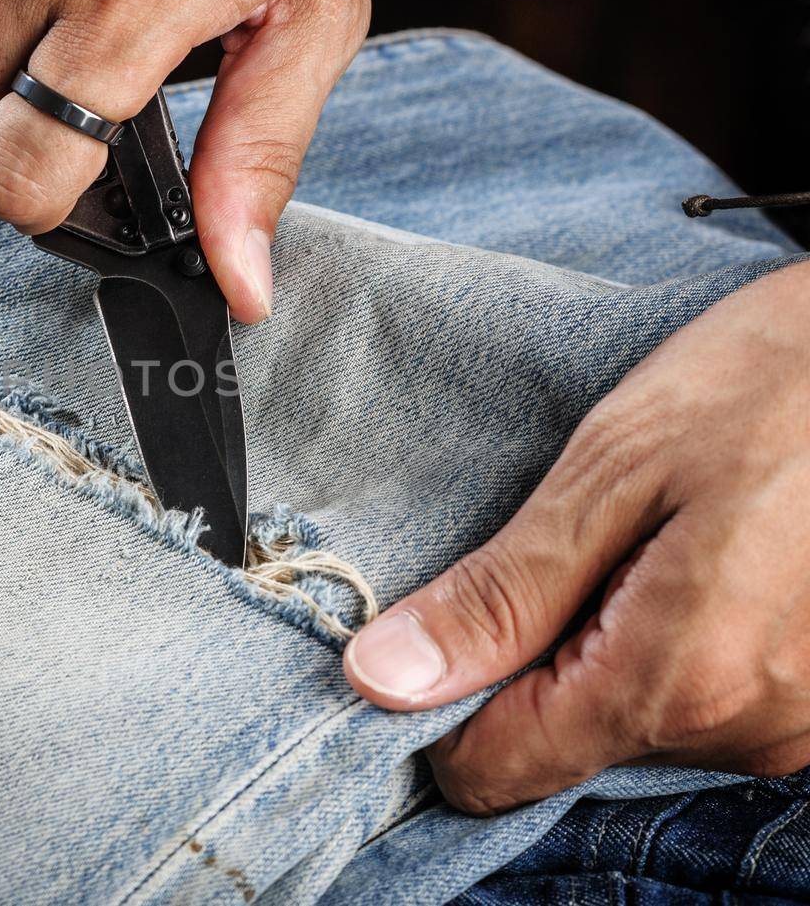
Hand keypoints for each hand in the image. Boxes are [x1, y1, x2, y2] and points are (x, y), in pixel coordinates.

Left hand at [343, 261, 809, 814]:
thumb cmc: (779, 384)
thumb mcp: (613, 468)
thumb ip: (502, 593)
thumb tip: (383, 679)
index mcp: (677, 683)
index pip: (497, 768)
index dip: (434, 709)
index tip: (421, 631)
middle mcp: (746, 733)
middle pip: (563, 742)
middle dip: (531, 654)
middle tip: (560, 540)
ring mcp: (799, 724)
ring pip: (634, 720)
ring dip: (606, 640)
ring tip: (642, 532)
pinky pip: (706, 697)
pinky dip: (670, 637)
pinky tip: (694, 551)